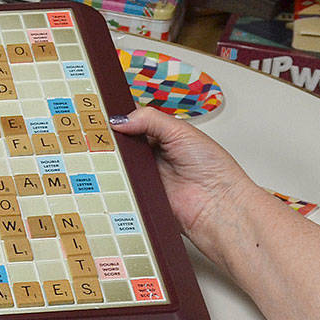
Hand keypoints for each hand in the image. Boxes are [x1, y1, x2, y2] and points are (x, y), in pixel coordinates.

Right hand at [113, 106, 264, 259]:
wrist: (217, 206)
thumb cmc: (213, 169)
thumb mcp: (181, 131)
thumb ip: (150, 119)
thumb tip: (121, 118)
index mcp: (166, 134)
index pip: (136, 120)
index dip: (122, 116)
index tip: (106, 113)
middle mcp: (155, 153)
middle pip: (123, 141)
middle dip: (113, 136)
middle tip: (102, 132)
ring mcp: (146, 174)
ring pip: (118, 162)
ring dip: (113, 158)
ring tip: (110, 152)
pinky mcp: (140, 194)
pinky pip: (120, 184)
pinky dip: (115, 179)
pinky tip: (115, 172)